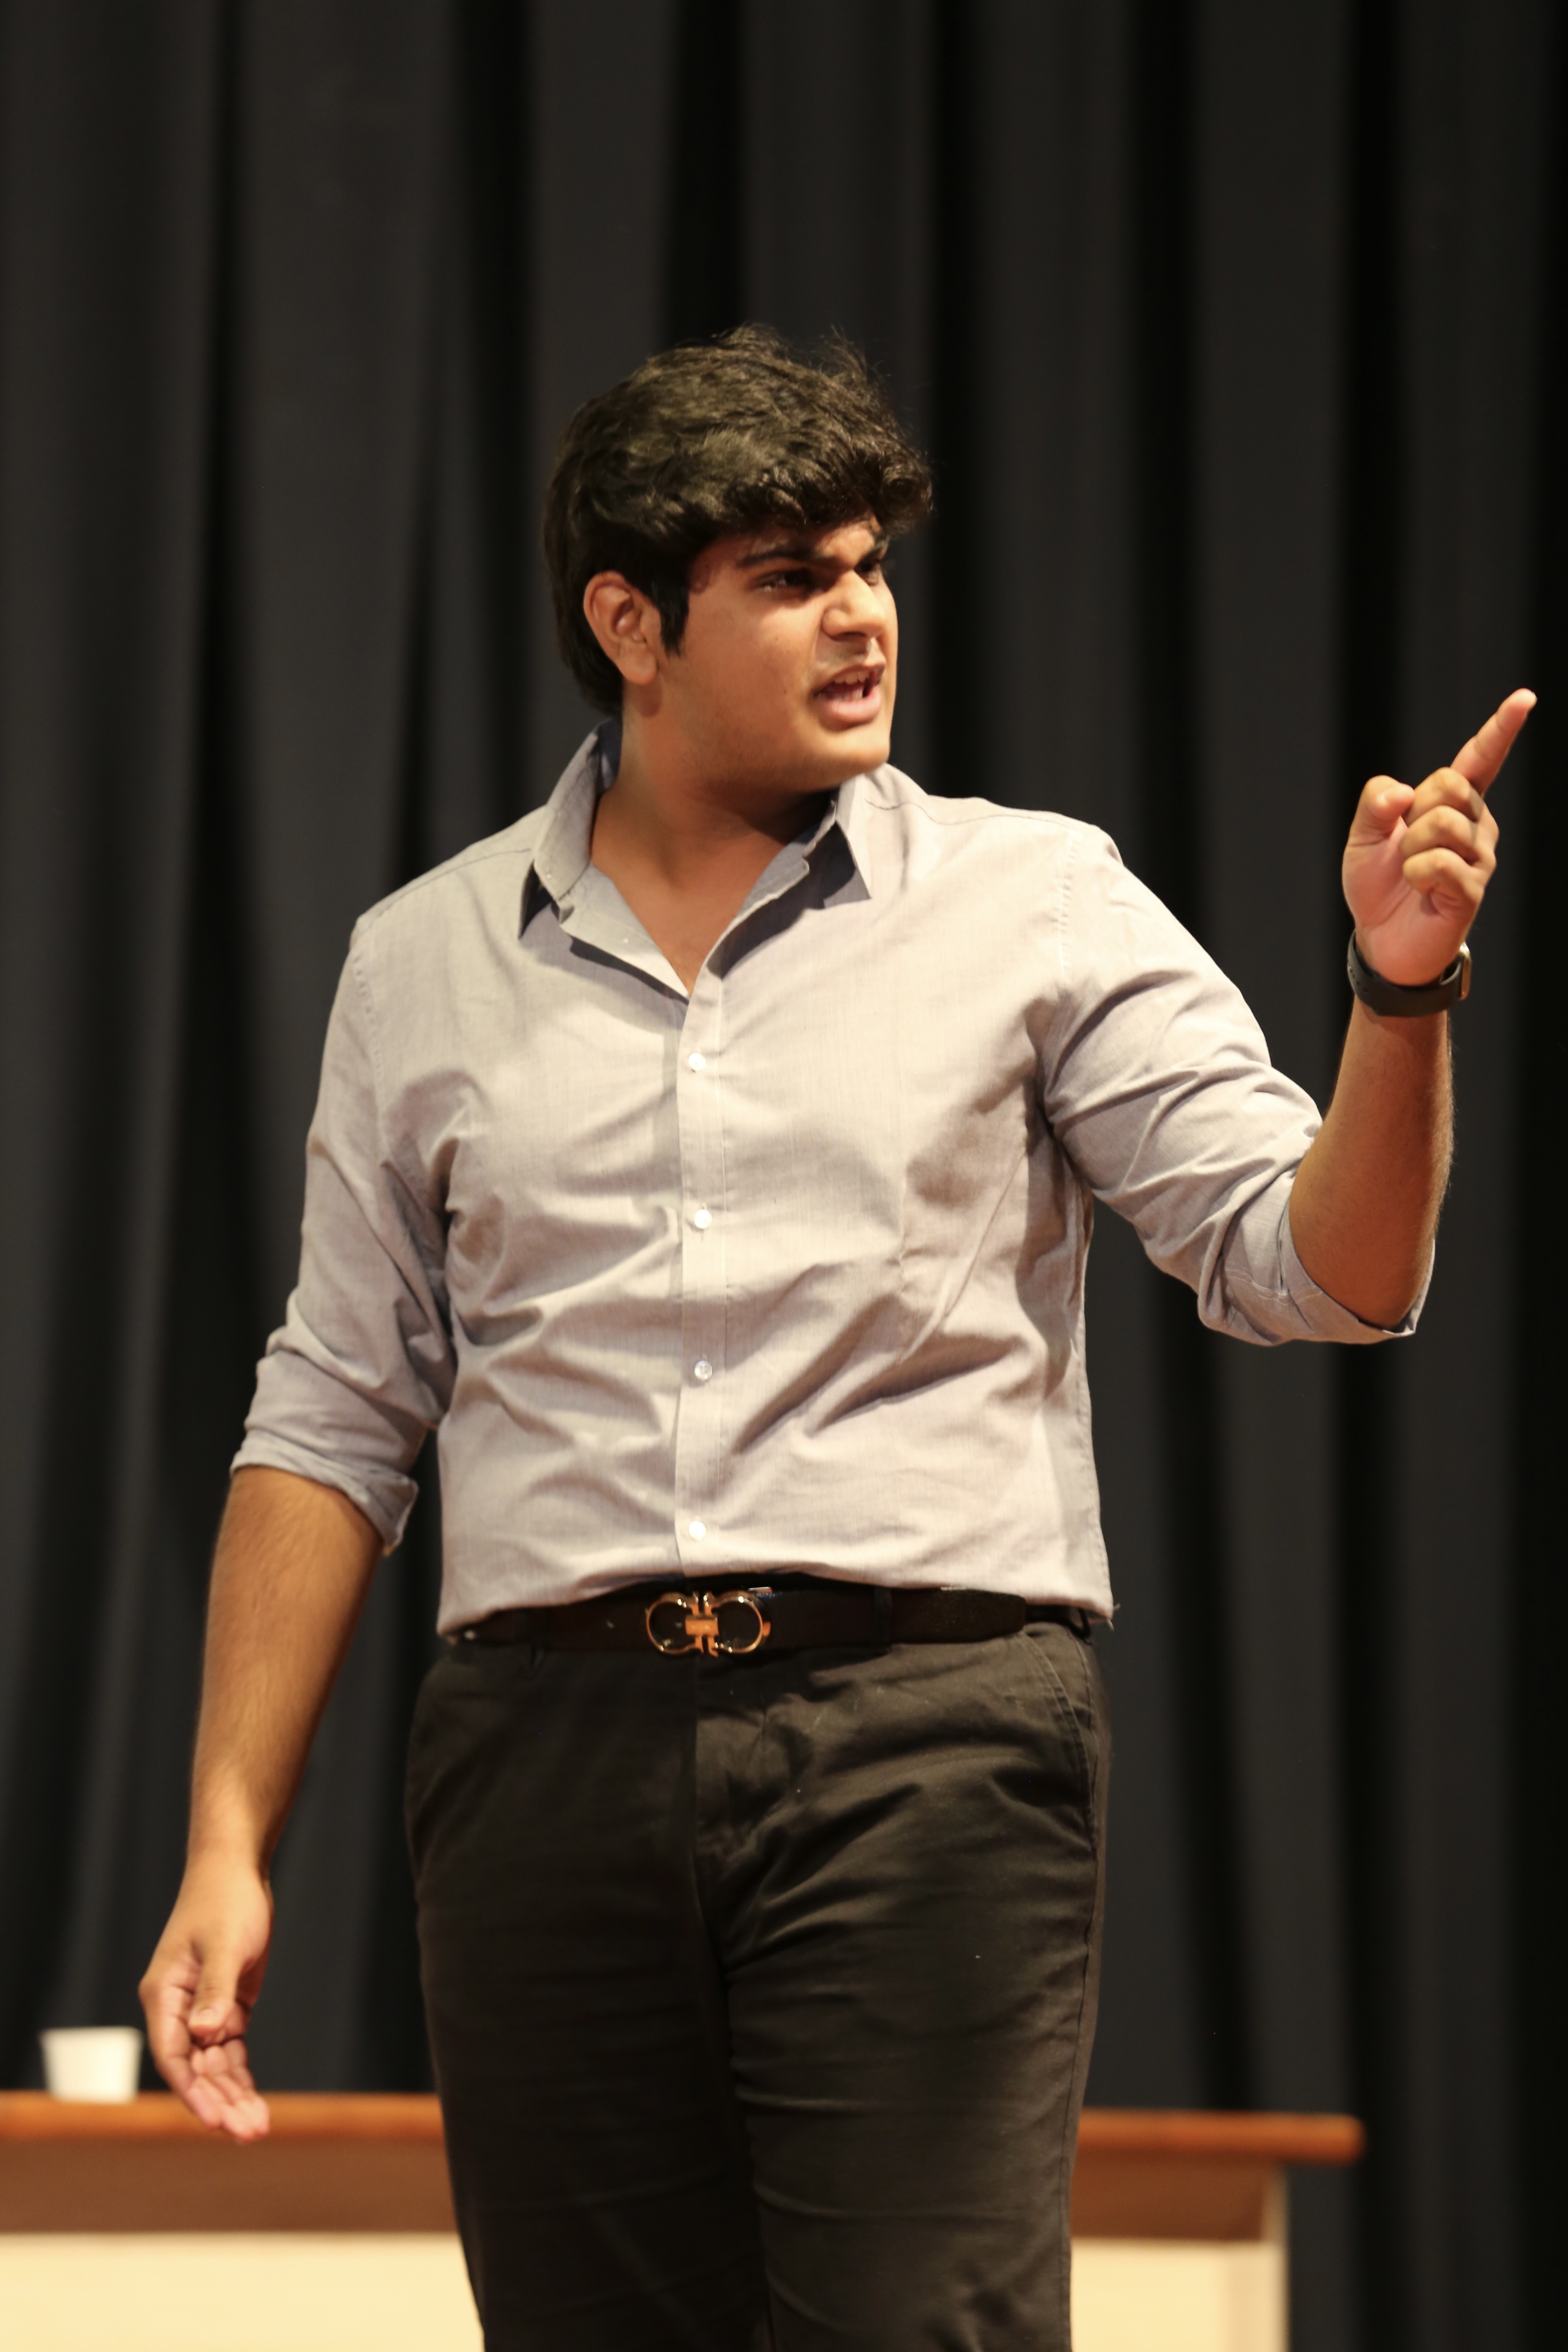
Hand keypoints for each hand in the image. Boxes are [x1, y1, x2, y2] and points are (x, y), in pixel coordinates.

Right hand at [139, 1857, 273, 2139]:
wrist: (236, 1871)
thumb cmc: (224, 1902)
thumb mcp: (222, 1944)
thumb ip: (214, 1989)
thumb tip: (204, 2034)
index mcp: (163, 1996)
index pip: (174, 2057)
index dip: (193, 2092)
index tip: (216, 2121)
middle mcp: (178, 2010)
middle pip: (195, 2070)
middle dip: (221, 2103)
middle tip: (250, 2132)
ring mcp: (201, 2011)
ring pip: (214, 2067)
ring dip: (233, 2096)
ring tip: (258, 2128)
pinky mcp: (225, 2007)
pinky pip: (230, 2052)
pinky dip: (241, 2077)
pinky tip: (255, 2102)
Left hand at [1342, 687, 1533, 985]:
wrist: (1380, 939)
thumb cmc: (1378, 884)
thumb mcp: (1363, 837)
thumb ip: (1375, 803)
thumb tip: (1402, 791)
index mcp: (1453, 805)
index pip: (1480, 760)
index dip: (1501, 728)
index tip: (1526, 698)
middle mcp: (1477, 824)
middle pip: (1448, 785)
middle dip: (1413, 812)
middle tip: (1404, 845)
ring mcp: (1481, 856)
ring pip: (1442, 824)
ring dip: (1410, 848)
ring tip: (1411, 872)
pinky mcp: (1474, 887)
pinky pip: (1440, 863)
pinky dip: (1416, 874)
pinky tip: (1420, 890)